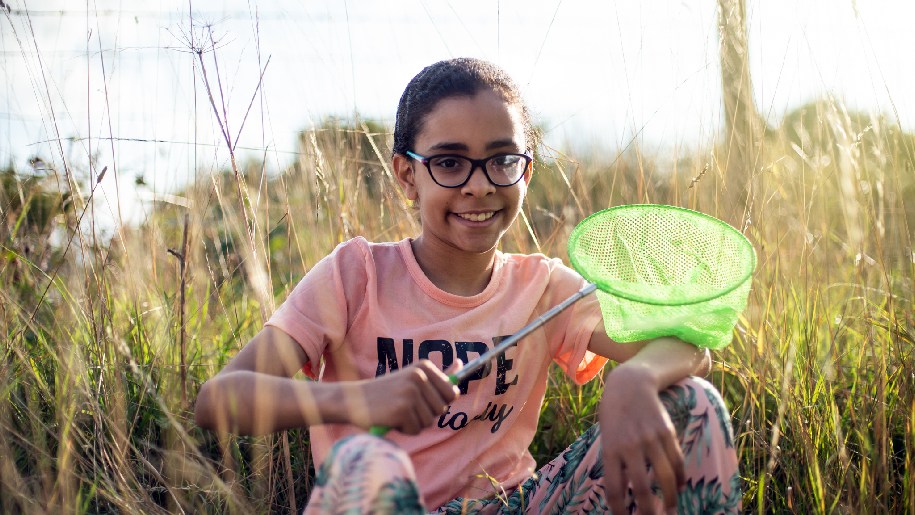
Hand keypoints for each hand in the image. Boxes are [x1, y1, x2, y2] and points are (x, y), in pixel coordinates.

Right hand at [350, 360, 460, 434]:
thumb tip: (461, 363)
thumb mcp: (412, 379)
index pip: (451, 393)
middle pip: (441, 409)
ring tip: (397, 412)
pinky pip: (415, 430)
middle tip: (405, 407)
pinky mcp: (402, 409)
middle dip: (425, 414)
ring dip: (414, 423)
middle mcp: (419, 376)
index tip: (421, 401)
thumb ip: (437, 376)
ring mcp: (410, 392)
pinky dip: (404, 429)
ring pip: (429, 421)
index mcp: (424, 366)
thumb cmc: (386, 393)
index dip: (437, 403)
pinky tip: (390, 419)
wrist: (353, 400)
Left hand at [600, 366, 683, 514]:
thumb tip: (624, 492)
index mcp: (611, 449)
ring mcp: (651, 439)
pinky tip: (678, 487)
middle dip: (647, 511)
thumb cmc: (614, 414)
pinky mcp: (667, 433)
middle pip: (640, 487)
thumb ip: (615, 462)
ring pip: (664, 477)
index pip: (614, 488)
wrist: (630, 384)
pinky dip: (679, 477)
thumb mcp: (607, 437)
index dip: (619, 509)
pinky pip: (676, 461)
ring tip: (669, 510)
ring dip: (669, 499)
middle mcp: (630, 445)